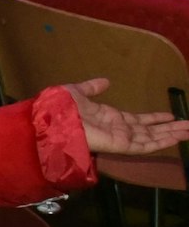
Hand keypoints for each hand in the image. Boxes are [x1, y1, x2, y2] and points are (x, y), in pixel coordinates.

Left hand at [68, 78, 188, 155]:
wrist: (50, 120)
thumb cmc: (59, 108)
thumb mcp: (77, 92)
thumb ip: (92, 88)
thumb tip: (105, 81)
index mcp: (109, 118)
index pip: (137, 121)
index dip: (154, 119)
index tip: (170, 116)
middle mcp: (118, 129)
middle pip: (150, 131)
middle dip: (170, 128)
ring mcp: (120, 138)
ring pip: (152, 138)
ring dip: (172, 135)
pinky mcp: (119, 145)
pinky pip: (144, 145)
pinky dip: (161, 142)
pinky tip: (176, 138)